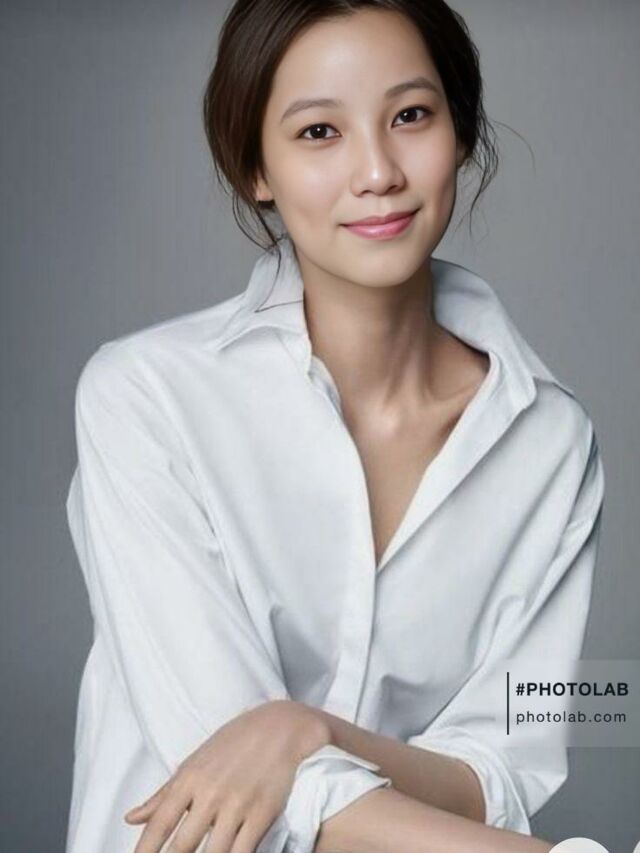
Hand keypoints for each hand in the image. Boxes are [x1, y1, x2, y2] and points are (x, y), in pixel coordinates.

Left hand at [123, 699, 330, 852]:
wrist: (280, 726)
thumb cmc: (234, 742)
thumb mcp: (195, 761)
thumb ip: (164, 794)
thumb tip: (131, 818)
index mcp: (189, 779)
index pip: (159, 824)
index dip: (144, 852)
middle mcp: (210, 793)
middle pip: (182, 846)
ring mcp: (237, 804)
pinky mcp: (262, 813)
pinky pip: (243, 851)